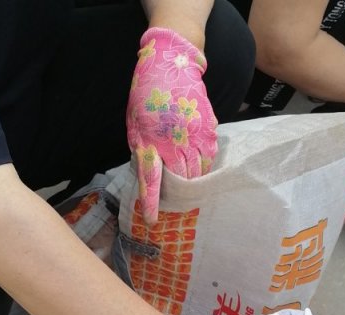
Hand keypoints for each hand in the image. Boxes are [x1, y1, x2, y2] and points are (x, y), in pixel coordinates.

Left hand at [126, 27, 217, 225]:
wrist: (172, 63)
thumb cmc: (148, 95)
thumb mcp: (135, 125)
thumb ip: (142, 150)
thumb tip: (149, 174)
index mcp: (149, 142)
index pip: (150, 181)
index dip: (151, 203)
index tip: (152, 221)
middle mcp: (172, 143)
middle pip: (180, 181)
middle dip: (177, 193)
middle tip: (176, 198)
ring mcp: (193, 137)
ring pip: (197, 173)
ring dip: (192, 180)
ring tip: (188, 182)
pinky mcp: (208, 130)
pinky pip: (209, 158)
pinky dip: (204, 165)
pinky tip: (197, 160)